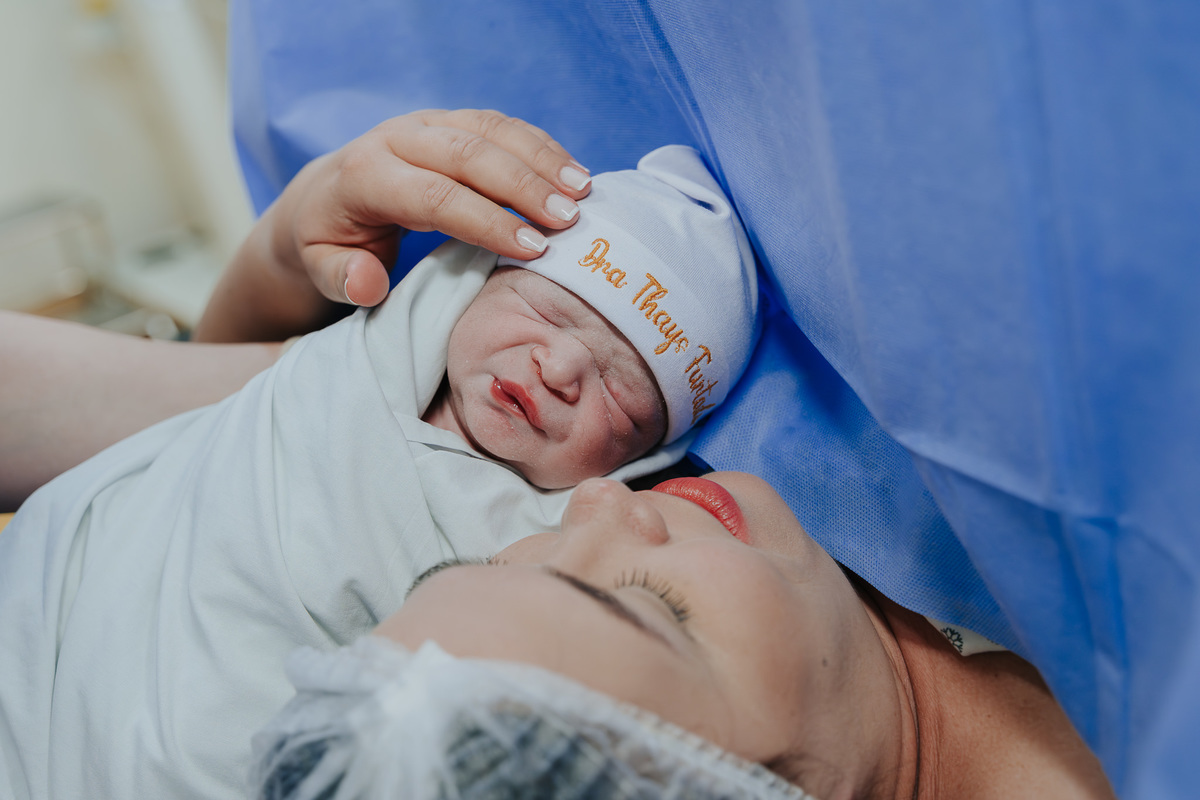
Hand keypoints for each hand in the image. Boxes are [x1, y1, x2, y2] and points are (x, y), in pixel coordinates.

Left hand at [194, 109, 591, 341]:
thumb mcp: (322, 269)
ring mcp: (426, 123)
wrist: (324, 195)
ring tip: (584, 193)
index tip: (533, 249)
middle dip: (524, 186)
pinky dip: (540, 146)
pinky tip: (573, 173)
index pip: (434, 195)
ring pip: (490, 130)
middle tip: (570, 220)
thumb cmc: (330, 243)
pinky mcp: (450, 120)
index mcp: (365, 176)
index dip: (486, 221)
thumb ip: (342, 280)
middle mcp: (397, 138)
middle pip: (468, 154)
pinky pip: (499, 124)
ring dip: (541, 159)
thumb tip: (368, 282)